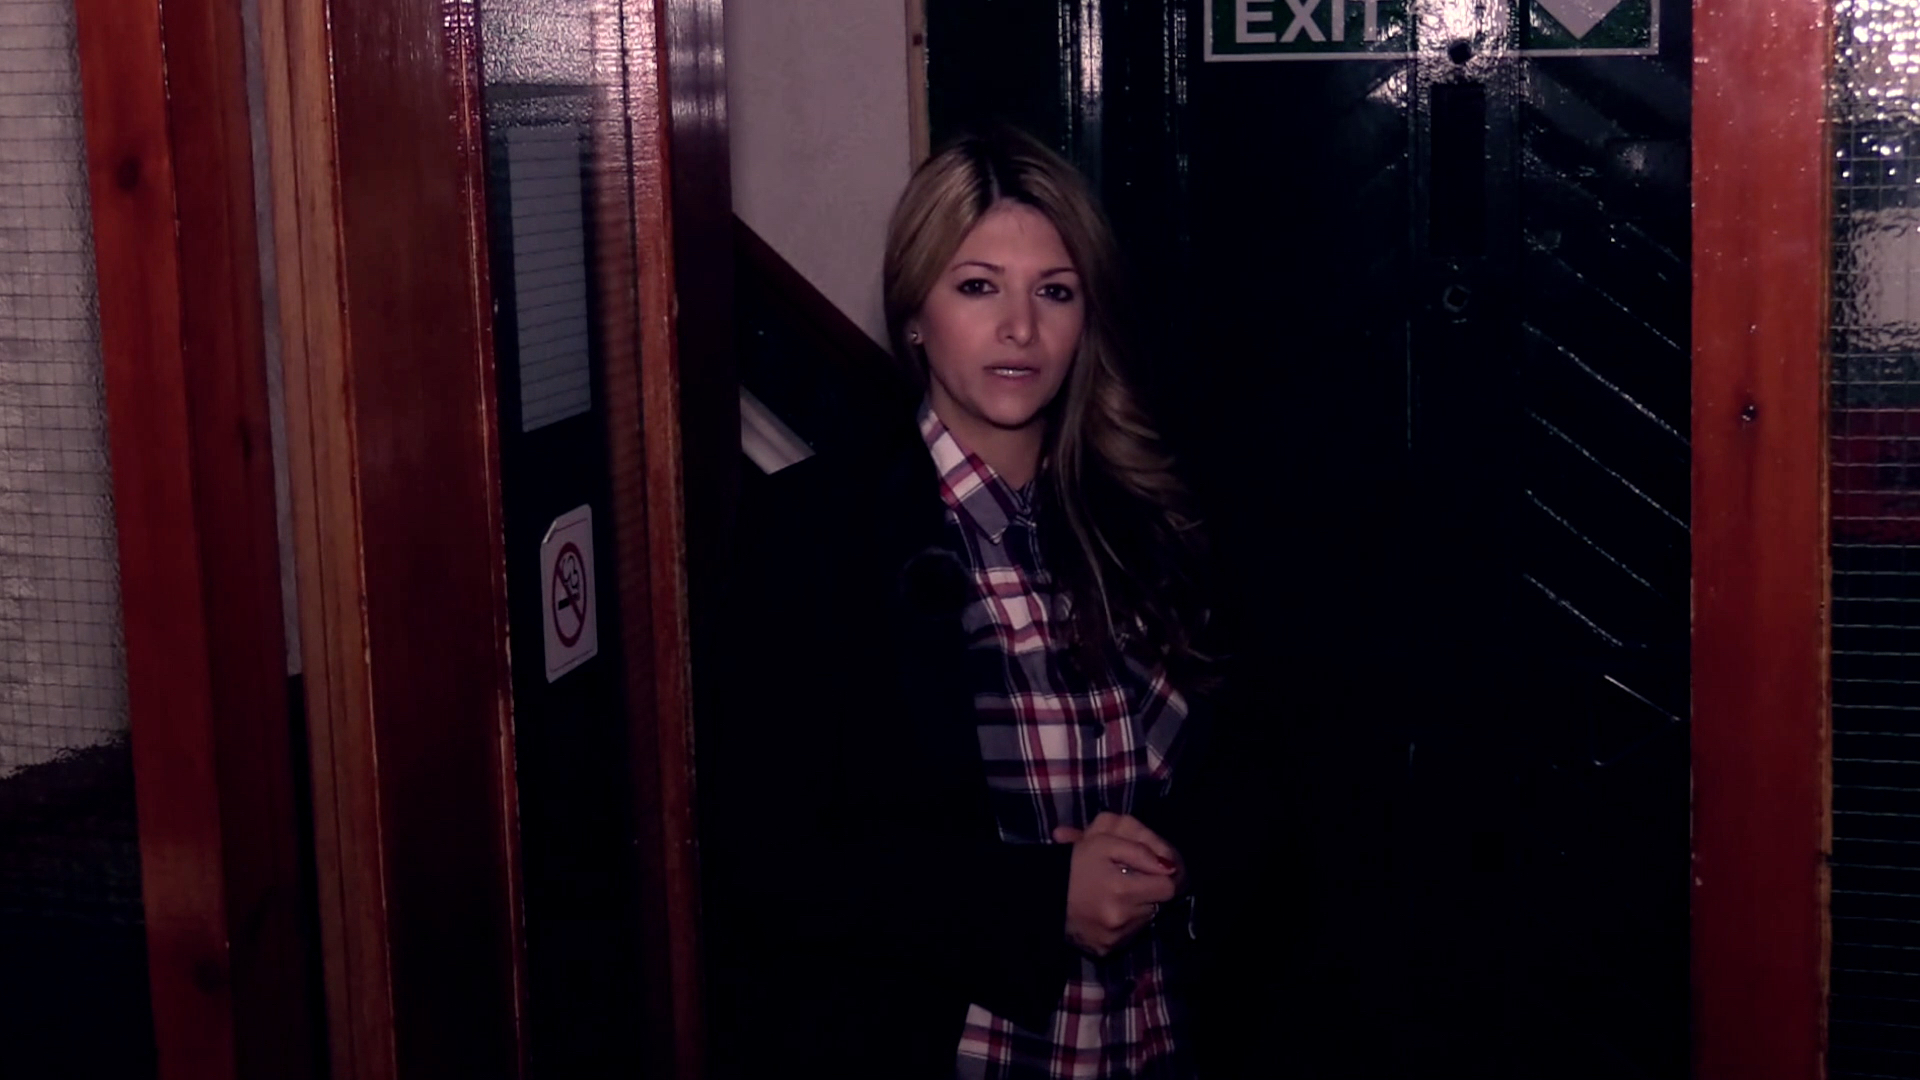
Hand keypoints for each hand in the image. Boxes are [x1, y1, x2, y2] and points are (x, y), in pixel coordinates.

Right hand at [1054, 812, 1182, 956]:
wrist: (1040, 896)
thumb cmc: (1073, 864)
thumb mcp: (1104, 844)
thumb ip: (1140, 852)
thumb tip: (1169, 867)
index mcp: (1123, 890)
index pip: (1168, 888)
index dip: (1160, 877)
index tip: (1148, 872)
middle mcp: (1122, 918)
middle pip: (1157, 905)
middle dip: (1146, 892)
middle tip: (1124, 880)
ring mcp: (1114, 938)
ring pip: (1143, 921)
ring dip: (1135, 908)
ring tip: (1112, 895)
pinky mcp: (1105, 950)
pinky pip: (1128, 936)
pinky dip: (1122, 924)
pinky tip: (1105, 911)